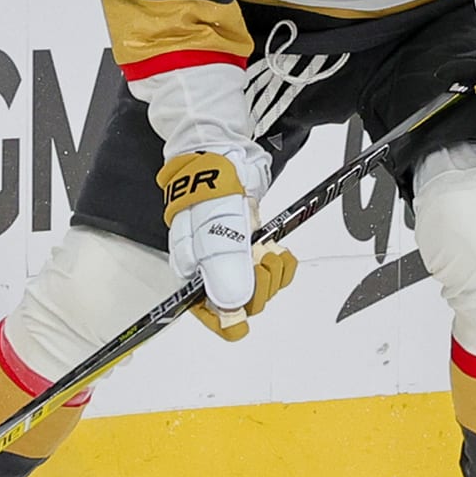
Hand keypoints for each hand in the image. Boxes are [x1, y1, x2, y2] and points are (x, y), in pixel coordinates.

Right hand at [158, 150, 292, 340]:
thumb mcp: (217, 228)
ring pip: (261, 289)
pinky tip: (277, 250)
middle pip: (241, 304)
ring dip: (272, 273)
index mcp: (193, 271)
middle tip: (258, 260)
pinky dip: (282, 264)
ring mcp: (235, 261)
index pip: (208, 313)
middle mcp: (212, 271)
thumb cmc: (211, 190)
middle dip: (257, 286)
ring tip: (266, 249)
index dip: (227, 318)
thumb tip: (232, 306)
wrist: (226, 158)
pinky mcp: (254, 250)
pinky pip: (275, 272)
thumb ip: (224, 266)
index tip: (243, 314)